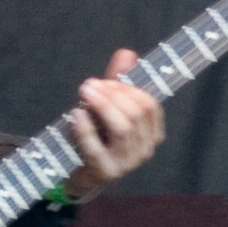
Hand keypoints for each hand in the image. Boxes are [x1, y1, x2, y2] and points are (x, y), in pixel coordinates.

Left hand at [61, 51, 165, 197]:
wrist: (79, 173)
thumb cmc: (97, 136)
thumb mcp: (107, 108)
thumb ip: (117, 82)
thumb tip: (127, 53)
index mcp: (151, 133)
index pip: (150, 105)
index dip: (128, 89)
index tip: (106, 81)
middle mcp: (145, 149)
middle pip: (137, 114)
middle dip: (113, 94)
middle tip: (89, 85)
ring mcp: (126, 164)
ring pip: (123, 129)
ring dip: (102, 106)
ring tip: (84, 93)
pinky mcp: (105, 172)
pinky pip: (97, 148)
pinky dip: (86, 129)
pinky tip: (76, 114)